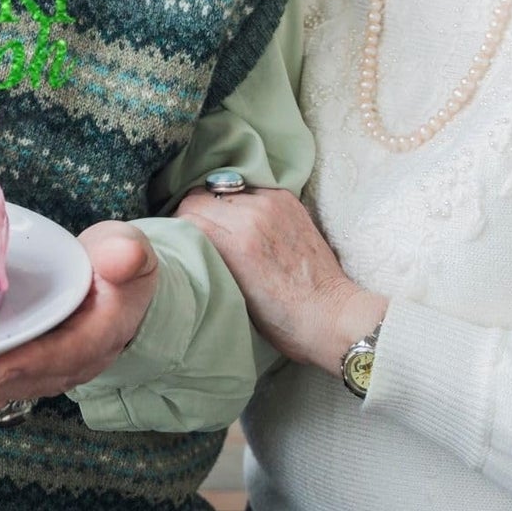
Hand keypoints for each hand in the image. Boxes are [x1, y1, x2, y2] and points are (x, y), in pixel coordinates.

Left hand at [0, 220, 158, 412]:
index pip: (70, 352)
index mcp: (102, 333)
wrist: (115, 281)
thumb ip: (127, 255)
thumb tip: (124, 257)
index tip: (1, 365)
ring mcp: (45, 364)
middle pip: (26, 378)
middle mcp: (72, 359)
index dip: (36, 361)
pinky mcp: (25, 361)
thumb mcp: (130, 250)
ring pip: (4, 385)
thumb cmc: (118, 263)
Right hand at [177, 187, 385, 373]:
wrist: (332, 315)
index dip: (179, 229)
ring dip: (218, 206)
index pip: (187, 214)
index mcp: (238, 243)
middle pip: (200, 196)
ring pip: (223, 189)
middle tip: (199, 237)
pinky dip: (241, 202)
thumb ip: (209, 259)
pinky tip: (246, 222)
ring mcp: (273, 203)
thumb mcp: (232, 296)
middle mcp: (254, 214)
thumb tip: (188, 240)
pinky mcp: (288, 199)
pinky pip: (249, 189)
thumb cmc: (282, 320)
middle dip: (194, 215)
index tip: (181, 244)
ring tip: (225, 230)